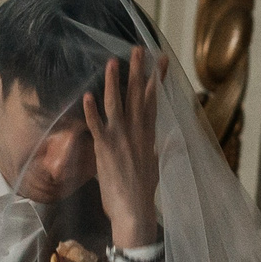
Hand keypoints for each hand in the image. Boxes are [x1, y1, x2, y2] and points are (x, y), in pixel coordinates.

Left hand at [84, 52, 162, 251]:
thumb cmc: (143, 192)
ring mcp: (121, 140)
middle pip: (137, 96)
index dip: (156, 78)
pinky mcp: (106, 150)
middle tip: (137, 49)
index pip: (153, 100)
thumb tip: (173, 140)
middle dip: (138, 71)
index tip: (159, 59)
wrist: (134, 212)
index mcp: (149, 135)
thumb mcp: (156, 166)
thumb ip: (163, 149)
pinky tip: (87, 95)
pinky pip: (97, 126)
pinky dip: (91, 111)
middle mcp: (137, 133)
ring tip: (112, 62)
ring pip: (117, 105)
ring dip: (114, 83)